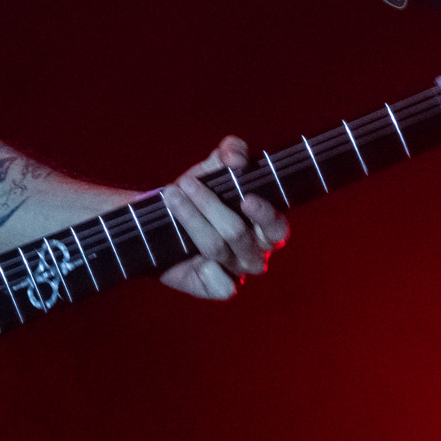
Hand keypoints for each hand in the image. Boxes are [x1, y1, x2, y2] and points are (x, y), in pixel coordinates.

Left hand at [158, 137, 289, 299]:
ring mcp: (235, 271)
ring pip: (218, 250)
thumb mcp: (213, 166)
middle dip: (210, 206)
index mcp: (264, 225)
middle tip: (186, 182)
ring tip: (172, 195)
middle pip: (239, 235)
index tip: (246, 198)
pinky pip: (221, 287)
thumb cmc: (200, 193)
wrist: (164, 220)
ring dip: (191, 220)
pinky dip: (208, 271)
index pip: (276, 226)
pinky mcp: (215, 286)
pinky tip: (191, 256)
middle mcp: (255, 251)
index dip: (265, 214)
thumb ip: (229, 153)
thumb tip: (236, 159)